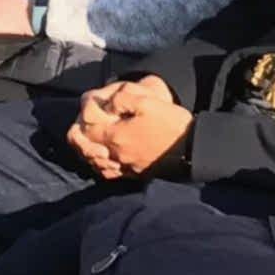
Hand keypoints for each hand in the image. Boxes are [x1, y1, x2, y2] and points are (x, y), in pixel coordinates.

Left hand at [66, 74, 193, 180]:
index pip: (81, 131)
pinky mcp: (135, 175)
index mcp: (114, 137)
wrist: (194, 149)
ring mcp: (125, 168)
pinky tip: (105, 155)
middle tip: (84, 125)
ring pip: (93, 163)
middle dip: (79, 136)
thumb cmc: (171, 124)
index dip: (81, 119)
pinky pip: (108, 173)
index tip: (90, 110)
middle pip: (83, 149)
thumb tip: (103, 105)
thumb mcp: (147, 101)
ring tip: (92, 139)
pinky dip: (101, 164)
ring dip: (88, 151)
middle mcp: (115, 156)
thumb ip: (120, 99)